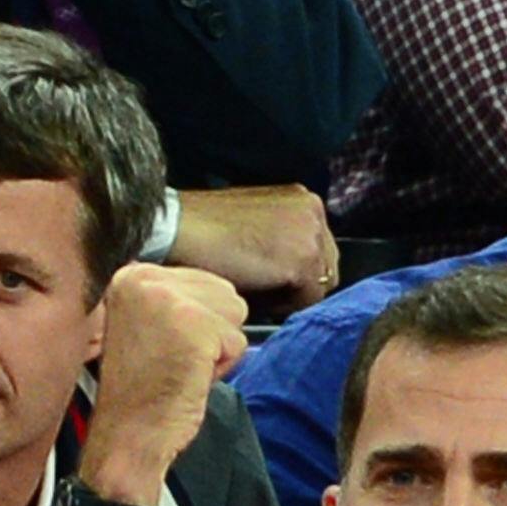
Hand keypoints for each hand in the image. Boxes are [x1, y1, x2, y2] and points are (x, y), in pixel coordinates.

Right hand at [82, 264, 247, 502]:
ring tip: (180, 368)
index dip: (196, 324)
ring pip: (235, 313)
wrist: (127, 437)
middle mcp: (144, 279)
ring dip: (217, 348)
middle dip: (210, 332)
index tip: (162, 350)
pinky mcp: (193, 325)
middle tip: (173, 361)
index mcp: (131, 275)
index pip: (203, 281)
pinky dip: (221, 368)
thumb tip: (223, 292)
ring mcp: (167, 299)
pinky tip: (188, 379)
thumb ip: (177, 299)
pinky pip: (237, 342)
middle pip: (223, 292)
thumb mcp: (148, 324)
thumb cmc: (142, 391)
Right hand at [162, 184, 341, 310]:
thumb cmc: (203, 227)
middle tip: (263, 289)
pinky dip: (281, 306)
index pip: (320, 248)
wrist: (180, 230)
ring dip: (290, 295)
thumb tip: (289, 272)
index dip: (296, 270)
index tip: (270, 279)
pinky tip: (255, 294)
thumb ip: (280, 237)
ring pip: (318, 286)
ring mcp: (311, 236)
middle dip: (298, 283)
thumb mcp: (254, 220)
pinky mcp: (302, 262)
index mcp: (303, 199)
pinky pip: (306, 301)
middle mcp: (313, 212)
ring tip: (256, 290)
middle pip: (326, 267)